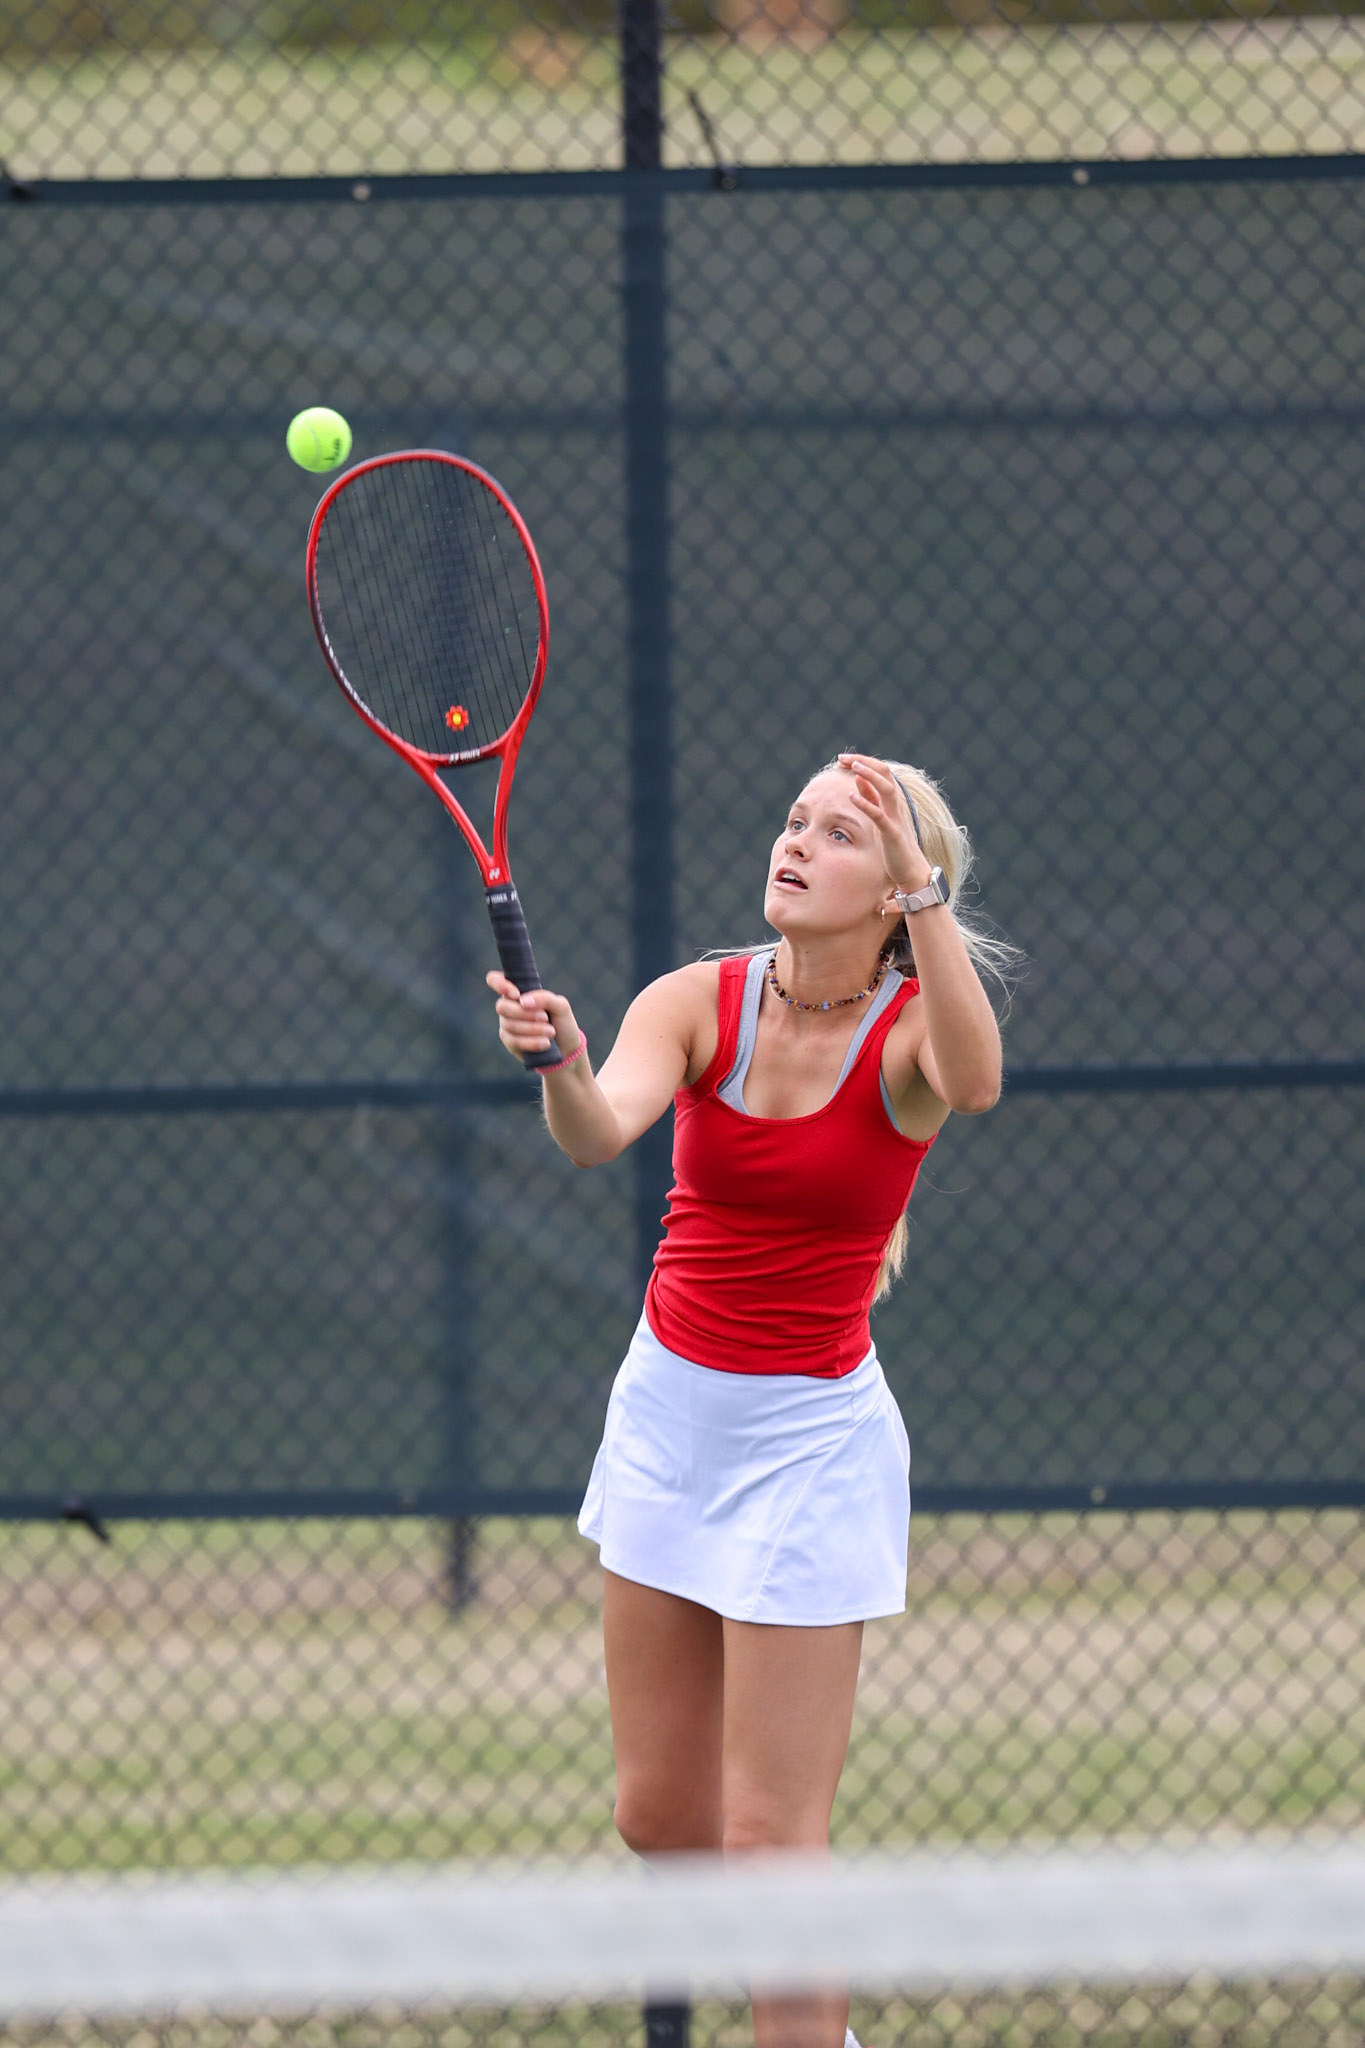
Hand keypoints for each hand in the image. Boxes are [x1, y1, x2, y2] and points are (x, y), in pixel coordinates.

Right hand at [485, 971, 581, 1063]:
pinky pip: (514, 1041)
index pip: (495, 980)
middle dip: (525, 1013)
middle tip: (545, 1018)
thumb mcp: (561, 1006)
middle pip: (502, 1006)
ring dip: (533, 1029)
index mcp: (519, 992)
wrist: (567, 1048)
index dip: (499, 984)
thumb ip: (544, 997)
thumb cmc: (562, 1022)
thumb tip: (522, 1001)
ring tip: (551, 1032)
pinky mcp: (510, 1043)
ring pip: (509, 1025)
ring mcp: (507, 1025)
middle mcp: (509, 1007)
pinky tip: (545, 1043)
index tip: (516, 995)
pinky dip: (531, 1042)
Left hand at [838, 753, 932, 894]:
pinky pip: (879, 815)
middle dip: (864, 762)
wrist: (911, 871)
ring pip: (887, 789)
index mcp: (892, 801)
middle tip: (842, 758)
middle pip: (885, 774)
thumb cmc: (894, 846)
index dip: (863, 762)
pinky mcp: (892, 834)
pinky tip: (851, 797)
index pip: (880, 772)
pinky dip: (866, 804)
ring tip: (853, 767)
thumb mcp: (880, 818)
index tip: (842, 759)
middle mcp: (896, 806)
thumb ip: (871, 799)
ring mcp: (896, 819)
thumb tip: (859, 780)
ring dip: (869, 776)